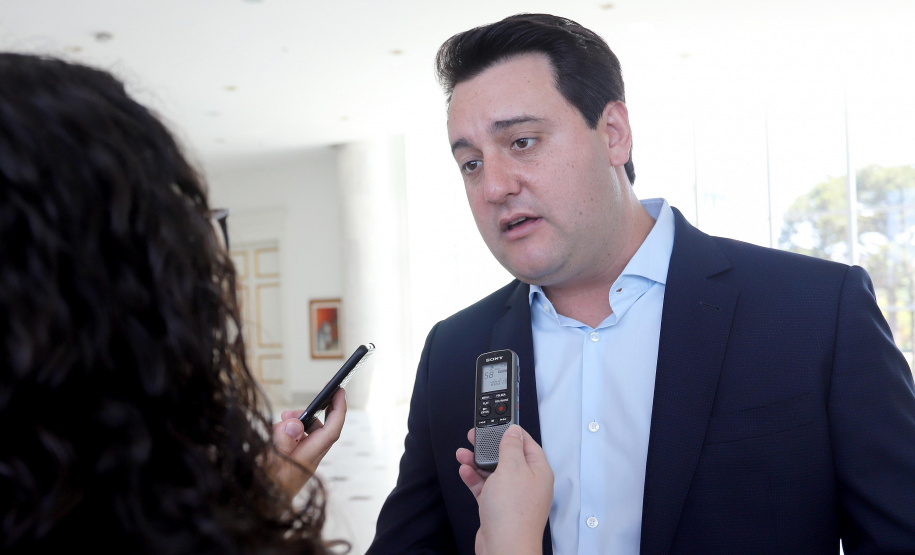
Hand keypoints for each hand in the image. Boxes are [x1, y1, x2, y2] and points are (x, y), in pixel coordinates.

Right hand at [269, 387, 346, 497]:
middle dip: (309, 415)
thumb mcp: (268, 463)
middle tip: (288, 413)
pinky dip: (288, 435)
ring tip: (277, 428)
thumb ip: (282, 442)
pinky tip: (274, 438)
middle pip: (320, 430)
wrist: (261, 510)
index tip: (340, 391)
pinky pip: (298, 443)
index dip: (338, 410)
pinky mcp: (295, 464)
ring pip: (307, 435)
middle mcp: (309, 460)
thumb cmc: (264, 489)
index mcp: (307, 458)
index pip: (331, 431)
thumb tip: (295, 424)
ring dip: (294, 426)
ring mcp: (303, 462)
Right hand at [455, 425, 552, 554]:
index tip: (496, 422)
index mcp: (538, 470)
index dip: (511, 431)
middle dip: (489, 446)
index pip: (526, 442)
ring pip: (494, 471)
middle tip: (474, 436)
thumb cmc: (513, 513)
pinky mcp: (498, 507)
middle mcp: (527, 482)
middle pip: (507, 456)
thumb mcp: (511, 468)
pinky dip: (474, 478)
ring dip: (477, 461)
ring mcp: (512, 495)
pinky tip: (465, 471)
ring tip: (463, 453)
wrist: (505, 548)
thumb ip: (510, 446)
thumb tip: (513, 430)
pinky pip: (485, 487)